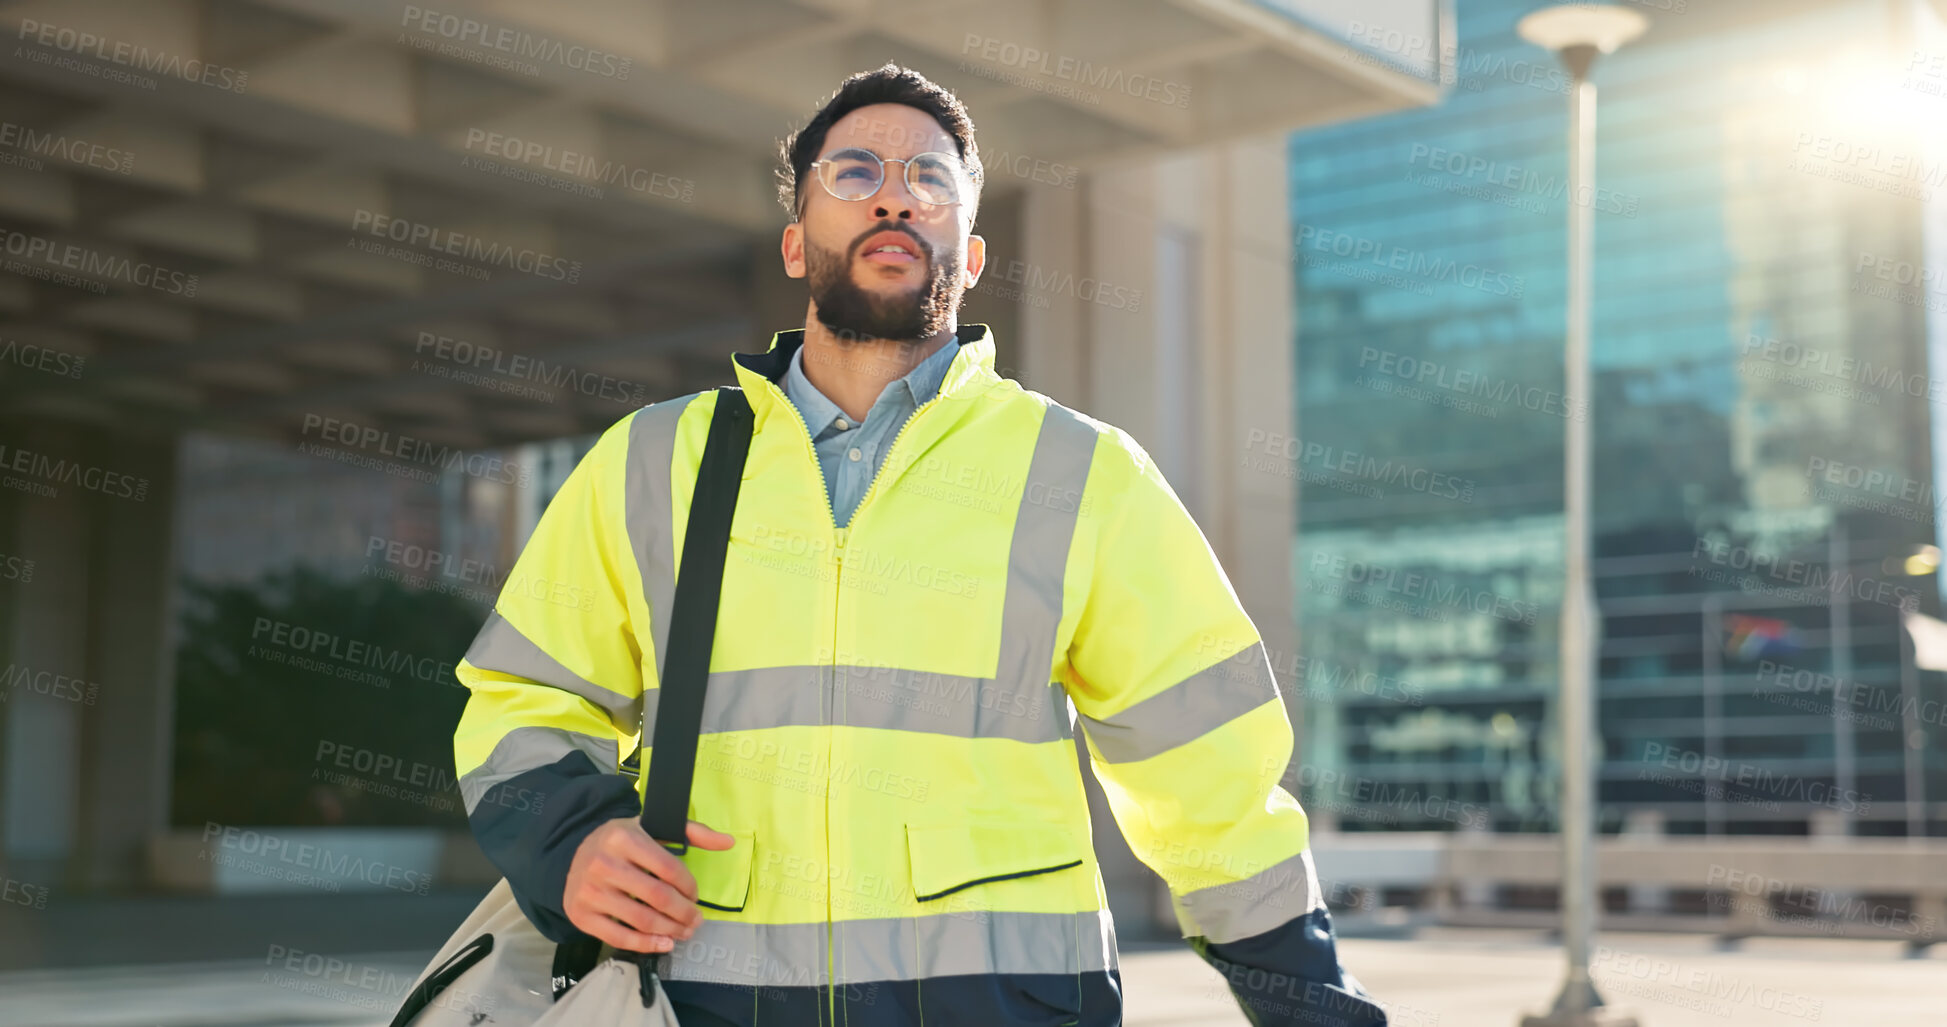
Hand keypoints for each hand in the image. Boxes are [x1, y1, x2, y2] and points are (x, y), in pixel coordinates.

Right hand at [563, 818, 735, 952]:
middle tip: (696, 921)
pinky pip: (619, 937)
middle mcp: (604, 864)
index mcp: (625, 839)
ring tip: (684, 932)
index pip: (669, 869)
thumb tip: (728, 842)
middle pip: (658, 897)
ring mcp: (590, 891)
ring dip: (670, 931)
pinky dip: (646, 945)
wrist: (574, 854)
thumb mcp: (652, 828)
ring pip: (642, 920)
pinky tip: (664, 943)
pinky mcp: (581, 914)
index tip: (696, 896)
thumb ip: (691, 832)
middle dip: (684, 913)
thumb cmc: (621, 842)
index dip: (690, 887)